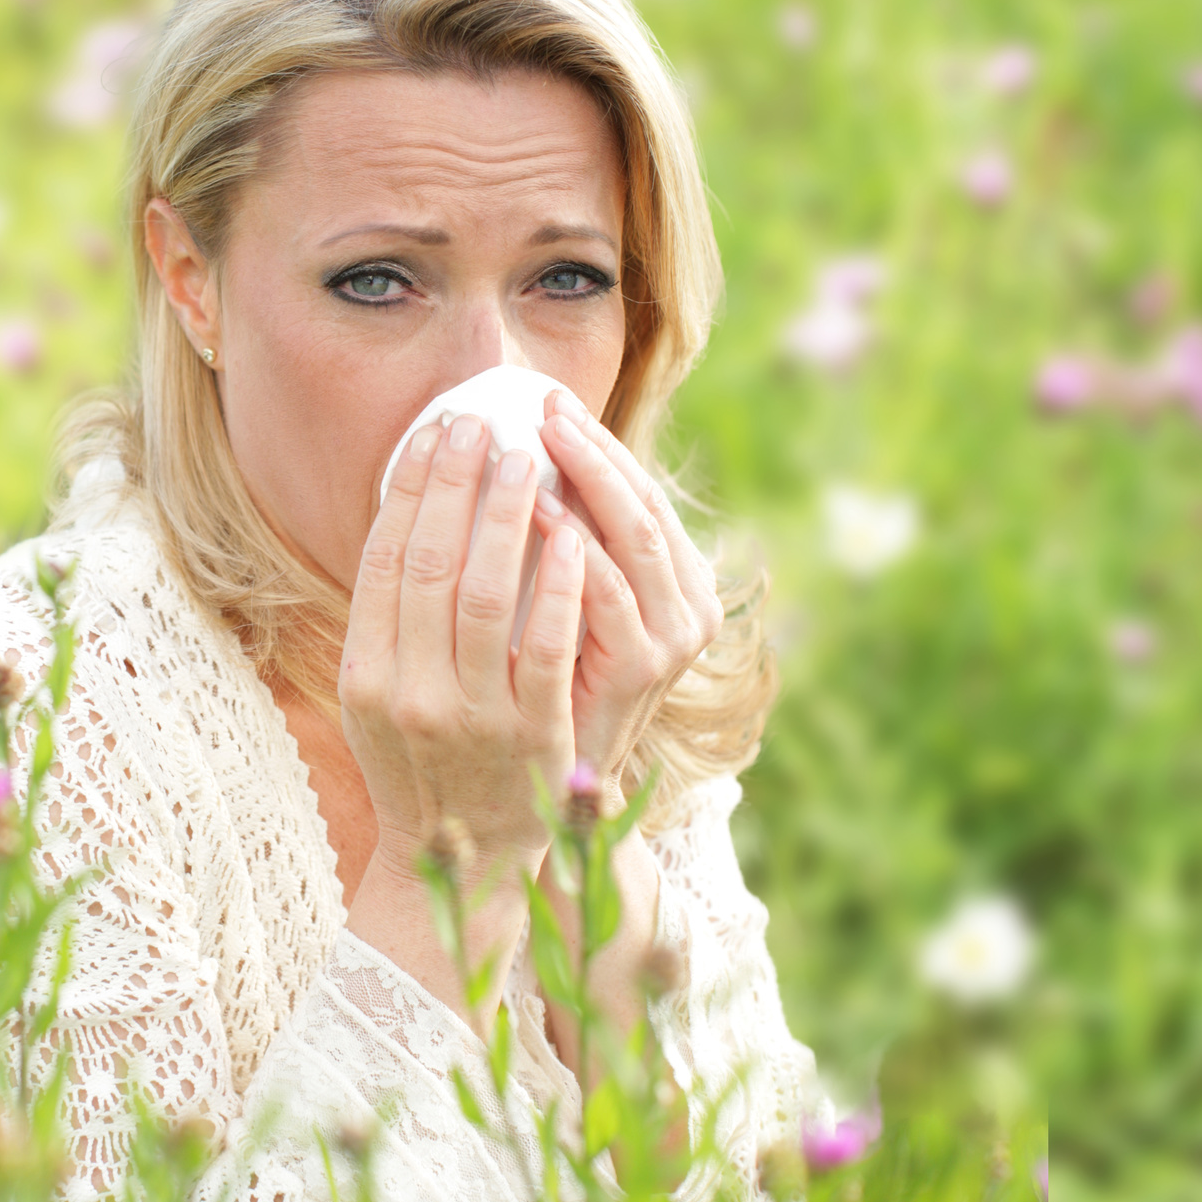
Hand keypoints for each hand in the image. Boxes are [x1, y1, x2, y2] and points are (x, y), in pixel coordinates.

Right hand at [339, 413, 588, 875]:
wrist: (463, 860)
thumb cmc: (427, 757)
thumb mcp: (385, 693)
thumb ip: (392, 617)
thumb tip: (414, 508)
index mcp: (367, 676)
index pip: (382, 562)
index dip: (410, 491)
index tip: (436, 433)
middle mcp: (410, 696)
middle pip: (430, 567)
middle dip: (457, 487)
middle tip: (483, 424)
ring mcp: (473, 718)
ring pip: (486, 599)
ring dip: (507, 520)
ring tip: (528, 459)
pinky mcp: (534, 737)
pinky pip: (546, 649)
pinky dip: (558, 587)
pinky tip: (573, 534)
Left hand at [530, 391, 725, 812]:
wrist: (535, 799)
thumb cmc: (539, 697)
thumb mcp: (563, 617)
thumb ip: (563, 551)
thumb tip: (514, 462)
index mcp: (678, 584)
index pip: (642, 493)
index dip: (599, 444)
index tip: (550, 401)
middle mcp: (688, 608)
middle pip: (645, 504)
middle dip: (595, 449)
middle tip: (546, 405)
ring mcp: (670, 640)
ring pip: (635, 537)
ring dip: (585, 482)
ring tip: (534, 441)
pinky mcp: (639, 671)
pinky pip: (605, 593)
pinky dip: (570, 546)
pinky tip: (530, 511)